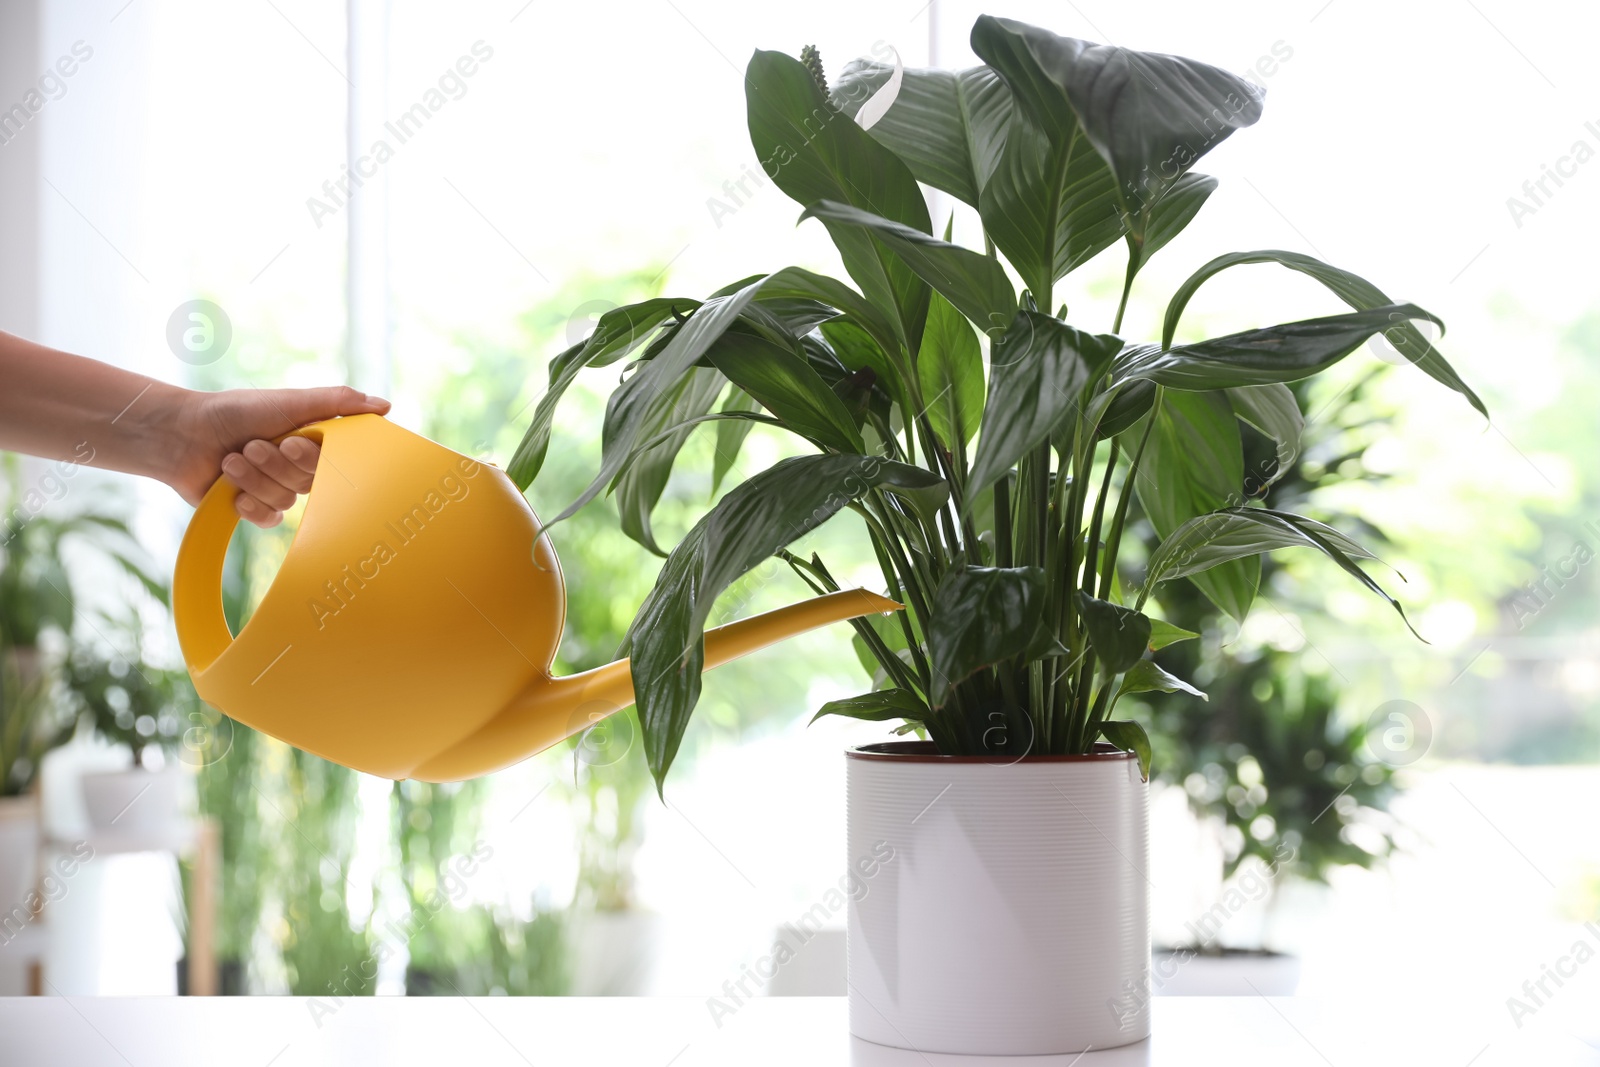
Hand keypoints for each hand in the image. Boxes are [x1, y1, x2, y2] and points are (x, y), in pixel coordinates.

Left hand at [169, 386, 390, 527]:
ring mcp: (277, 488)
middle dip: (276, 464)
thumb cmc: (234, 411)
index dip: (311, 456)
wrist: (181, 434)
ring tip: (230, 460)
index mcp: (312, 440)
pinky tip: (231, 490)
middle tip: (252, 445)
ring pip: (286, 499)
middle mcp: (298, 465)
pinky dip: (249, 504)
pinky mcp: (255, 508)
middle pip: (309, 481)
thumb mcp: (289, 401)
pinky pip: (270, 519)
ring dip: (254, 479)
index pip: (334, 459)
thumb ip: (337, 402)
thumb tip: (384, 406)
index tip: (291, 441)